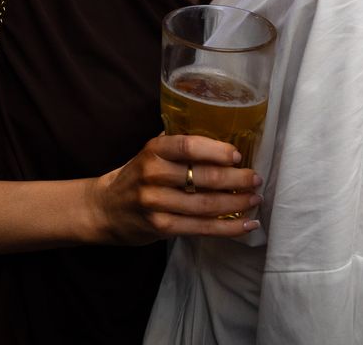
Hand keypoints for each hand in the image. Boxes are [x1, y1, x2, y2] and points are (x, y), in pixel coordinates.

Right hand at [89, 133, 261, 245]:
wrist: (105, 209)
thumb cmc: (138, 175)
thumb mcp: (151, 152)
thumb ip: (179, 144)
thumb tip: (224, 134)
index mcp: (154, 150)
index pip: (188, 145)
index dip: (216, 150)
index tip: (238, 156)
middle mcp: (153, 174)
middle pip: (203, 177)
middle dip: (236, 179)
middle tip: (256, 179)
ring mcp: (156, 202)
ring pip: (206, 204)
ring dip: (237, 203)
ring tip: (255, 200)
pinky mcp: (161, 227)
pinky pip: (201, 228)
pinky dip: (227, 227)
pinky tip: (246, 225)